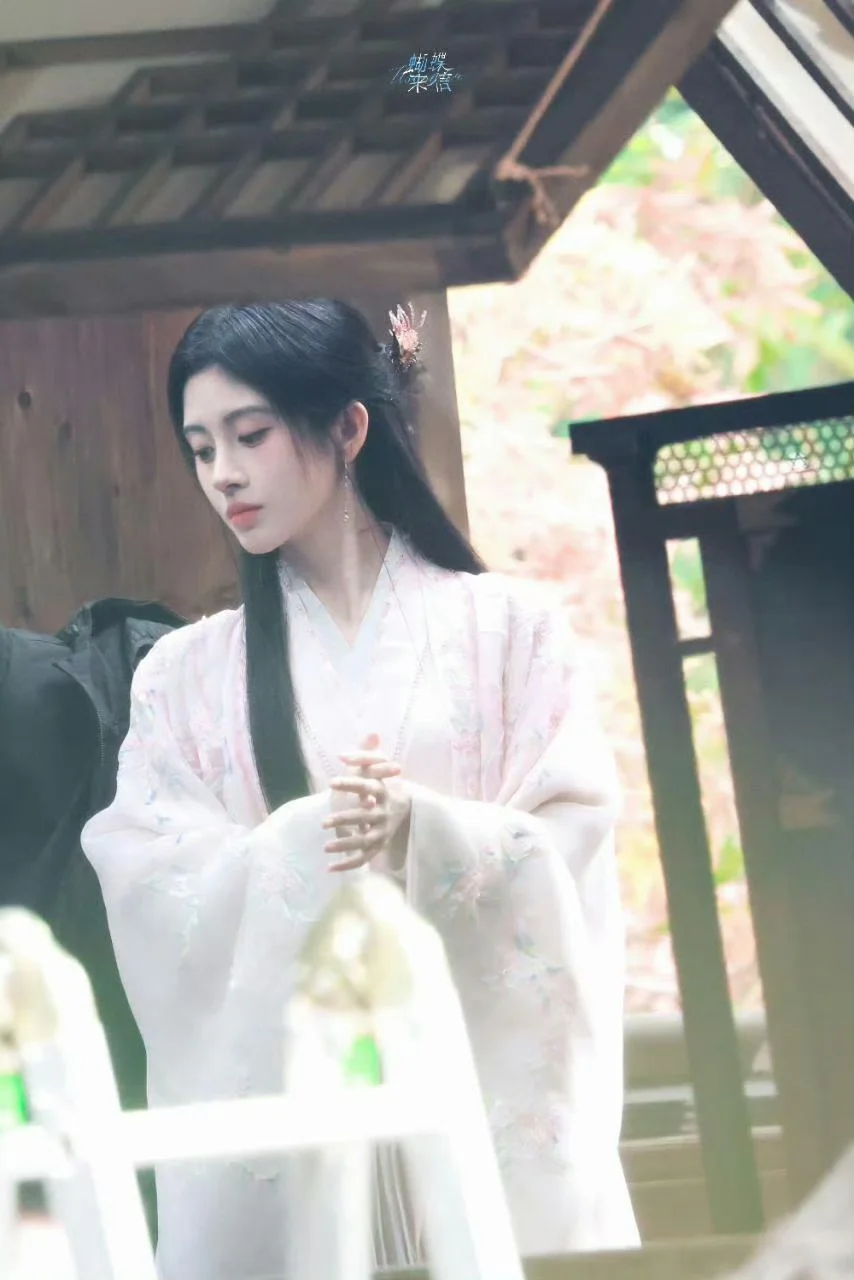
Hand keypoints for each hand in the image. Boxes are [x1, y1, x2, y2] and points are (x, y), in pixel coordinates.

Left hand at [322, 734, 411, 872]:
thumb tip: (357, 743)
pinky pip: (364, 858)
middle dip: (346, 819)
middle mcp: (384, 812)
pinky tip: (330, 867)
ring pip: (365, 840)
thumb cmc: (383, 783)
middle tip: (325, 822)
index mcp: (383, 790)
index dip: (351, 783)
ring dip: (346, 845)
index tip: (332, 782)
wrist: (404, 804)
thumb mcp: (376, 766)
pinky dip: (349, 865)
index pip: (367, 786)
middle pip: (366, 817)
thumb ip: (365, 754)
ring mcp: (382, 831)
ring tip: (325, 847)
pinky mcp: (378, 845)